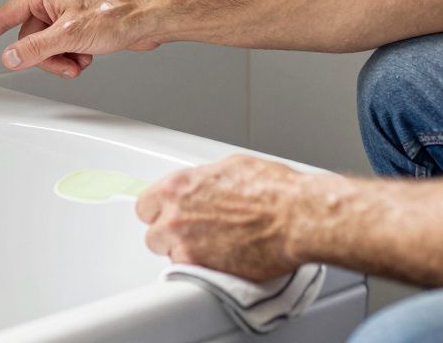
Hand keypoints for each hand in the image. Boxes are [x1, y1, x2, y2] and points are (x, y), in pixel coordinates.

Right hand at [0, 0, 162, 78]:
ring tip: (81, 57)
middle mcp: (53, 0)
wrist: (149, 17)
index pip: (4, 15)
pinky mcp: (79, 25)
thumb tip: (11, 57)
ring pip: (46, 47)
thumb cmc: (118, 12)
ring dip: (61, 58)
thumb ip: (36, 49)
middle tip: (64, 61)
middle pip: (29, 38)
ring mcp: (66, 13)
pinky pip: (61, 47)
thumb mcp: (69, 35)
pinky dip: (72, 56)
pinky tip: (88, 54)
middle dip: (46, 56)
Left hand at [135, 156, 305, 280]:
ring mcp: (185, 244)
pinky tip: (220, 261)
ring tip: (212, 248)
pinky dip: (202, 269)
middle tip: (194, 233)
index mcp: (178, 186)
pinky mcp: (200, 268)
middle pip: (154, 233)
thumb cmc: (274, 191)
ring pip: (170, 255)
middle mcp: (175, 215)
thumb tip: (205, 186)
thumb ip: (205, 181)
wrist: (296, 218)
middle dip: (171, 234)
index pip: (146, 205)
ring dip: (186, 253)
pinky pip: (189, 273)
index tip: (170, 216)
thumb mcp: (231, 168)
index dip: (160, 212)